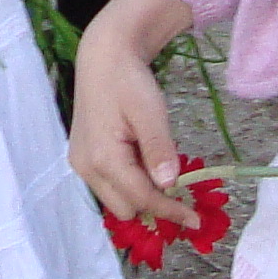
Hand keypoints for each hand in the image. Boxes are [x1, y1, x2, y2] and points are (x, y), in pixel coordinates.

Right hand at [67, 0, 203, 227]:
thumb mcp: (150, 111)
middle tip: (180, 185)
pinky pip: (110, 185)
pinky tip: (142, 159)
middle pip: (126, 208)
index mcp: (102, 158)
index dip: (170, 211)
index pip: (141, 198)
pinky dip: (130, 182)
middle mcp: (86, 167)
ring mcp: (82, 164)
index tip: (195, 221)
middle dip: (153, 204)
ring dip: (141, 194)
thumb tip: (169, 185)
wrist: (102, 57)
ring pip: (116, 200)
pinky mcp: (84, 159)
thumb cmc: (128, 80)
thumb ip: (159, 149)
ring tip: (159, 165)